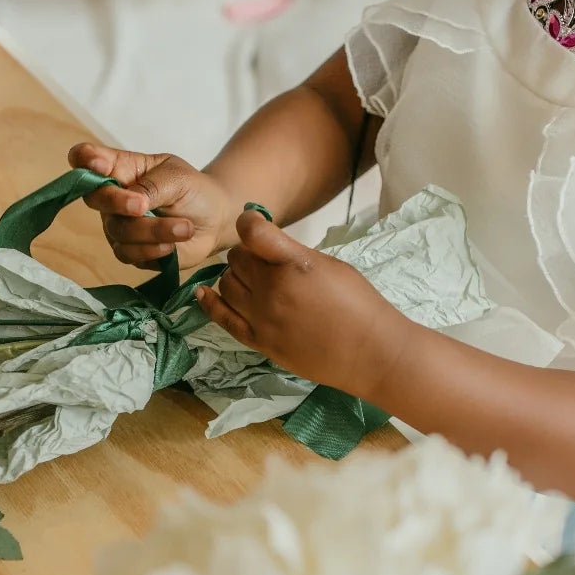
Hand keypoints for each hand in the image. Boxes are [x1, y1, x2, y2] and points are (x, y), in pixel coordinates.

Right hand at [70, 142, 239, 271]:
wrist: (215, 220)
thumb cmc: (193, 190)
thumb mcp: (177, 178)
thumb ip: (152, 186)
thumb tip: (132, 200)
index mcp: (121, 168)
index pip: (85, 158)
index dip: (85, 159)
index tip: (99, 163)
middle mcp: (112, 197)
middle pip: (94, 197)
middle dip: (117, 201)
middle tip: (143, 206)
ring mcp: (118, 225)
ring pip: (118, 230)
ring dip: (152, 231)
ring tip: (185, 228)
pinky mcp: (130, 251)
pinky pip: (130, 254)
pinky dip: (153, 250)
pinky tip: (172, 246)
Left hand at [195, 209, 402, 401]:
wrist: (370, 352)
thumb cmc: (359, 304)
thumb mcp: (330, 265)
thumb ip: (294, 253)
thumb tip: (266, 242)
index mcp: (294, 264)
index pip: (252, 231)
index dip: (249, 221)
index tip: (254, 224)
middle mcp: (272, 289)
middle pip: (236, 259)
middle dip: (246, 254)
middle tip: (261, 260)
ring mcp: (262, 318)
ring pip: (226, 284)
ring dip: (233, 277)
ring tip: (250, 280)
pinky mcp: (259, 342)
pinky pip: (222, 318)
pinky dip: (209, 302)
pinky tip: (204, 293)